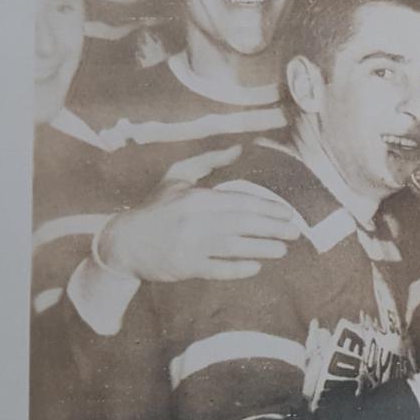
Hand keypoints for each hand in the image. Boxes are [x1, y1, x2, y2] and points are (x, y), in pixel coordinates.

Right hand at [97, 145, 300, 282]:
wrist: (124, 242)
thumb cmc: (156, 208)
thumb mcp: (177, 177)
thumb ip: (209, 161)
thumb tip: (239, 149)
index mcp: (197, 198)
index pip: (241, 202)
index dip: (268, 208)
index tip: (288, 213)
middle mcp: (196, 222)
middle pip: (244, 224)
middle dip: (273, 228)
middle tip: (295, 232)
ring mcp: (191, 246)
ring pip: (235, 248)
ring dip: (263, 249)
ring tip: (282, 249)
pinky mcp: (186, 268)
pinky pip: (218, 270)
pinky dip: (238, 269)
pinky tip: (255, 267)